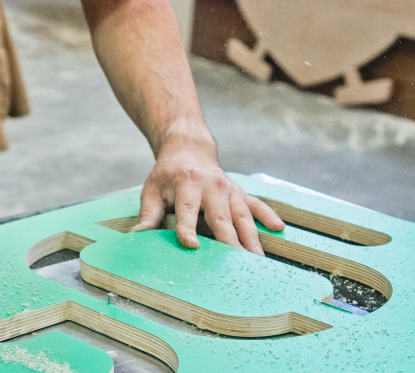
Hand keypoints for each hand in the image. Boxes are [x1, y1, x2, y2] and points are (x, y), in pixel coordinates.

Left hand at [131, 134, 284, 254]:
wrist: (188, 150)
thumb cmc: (167, 175)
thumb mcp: (152, 190)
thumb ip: (148, 214)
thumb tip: (136, 236)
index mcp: (187, 184)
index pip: (188, 209)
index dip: (188, 228)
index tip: (191, 245)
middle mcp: (211, 187)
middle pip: (221, 217)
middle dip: (230, 241)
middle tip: (236, 264)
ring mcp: (228, 190)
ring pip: (243, 215)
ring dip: (251, 237)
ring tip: (258, 259)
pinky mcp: (240, 192)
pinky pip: (257, 204)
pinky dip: (268, 215)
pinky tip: (279, 229)